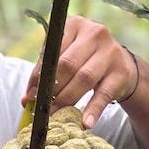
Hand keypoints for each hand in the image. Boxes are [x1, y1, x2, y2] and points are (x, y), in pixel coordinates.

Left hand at [21, 16, 137, 128]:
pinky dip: (93, 110)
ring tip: (55, 115)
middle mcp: (94, 33)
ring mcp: (111, 52)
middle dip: (51, 88)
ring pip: (84, 78)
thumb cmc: (85, 60)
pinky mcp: (121, 73)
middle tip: (42, 107)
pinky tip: (85, 123)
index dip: (39, 75)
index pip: (52, 51)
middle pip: (68, 64)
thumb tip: (26, 99)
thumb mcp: (66, 57)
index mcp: (75, 25)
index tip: (30, 95)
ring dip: (66, 100)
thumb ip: (46, 73)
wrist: (121, 65)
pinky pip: (103, 94)